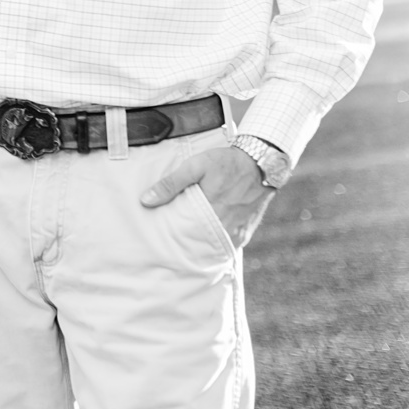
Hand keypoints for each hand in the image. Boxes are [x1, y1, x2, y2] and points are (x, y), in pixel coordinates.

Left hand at [140, 147, 274, 247]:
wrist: (262, 163)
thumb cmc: (226, 162)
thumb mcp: (195, 166)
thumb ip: (171, 184)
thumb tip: (146, 200)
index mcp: (210, 212)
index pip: (183, 235)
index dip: (169, 238)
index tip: (156, 238)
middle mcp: (225, 227)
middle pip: (196, 244)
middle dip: (182, 244)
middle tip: (166, 243)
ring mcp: (237, 231)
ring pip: (212, 246)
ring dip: (198, 245)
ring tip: (182, 242)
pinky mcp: (245, 231)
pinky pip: (227, 244)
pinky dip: (214, 243)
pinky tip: (202, 239)